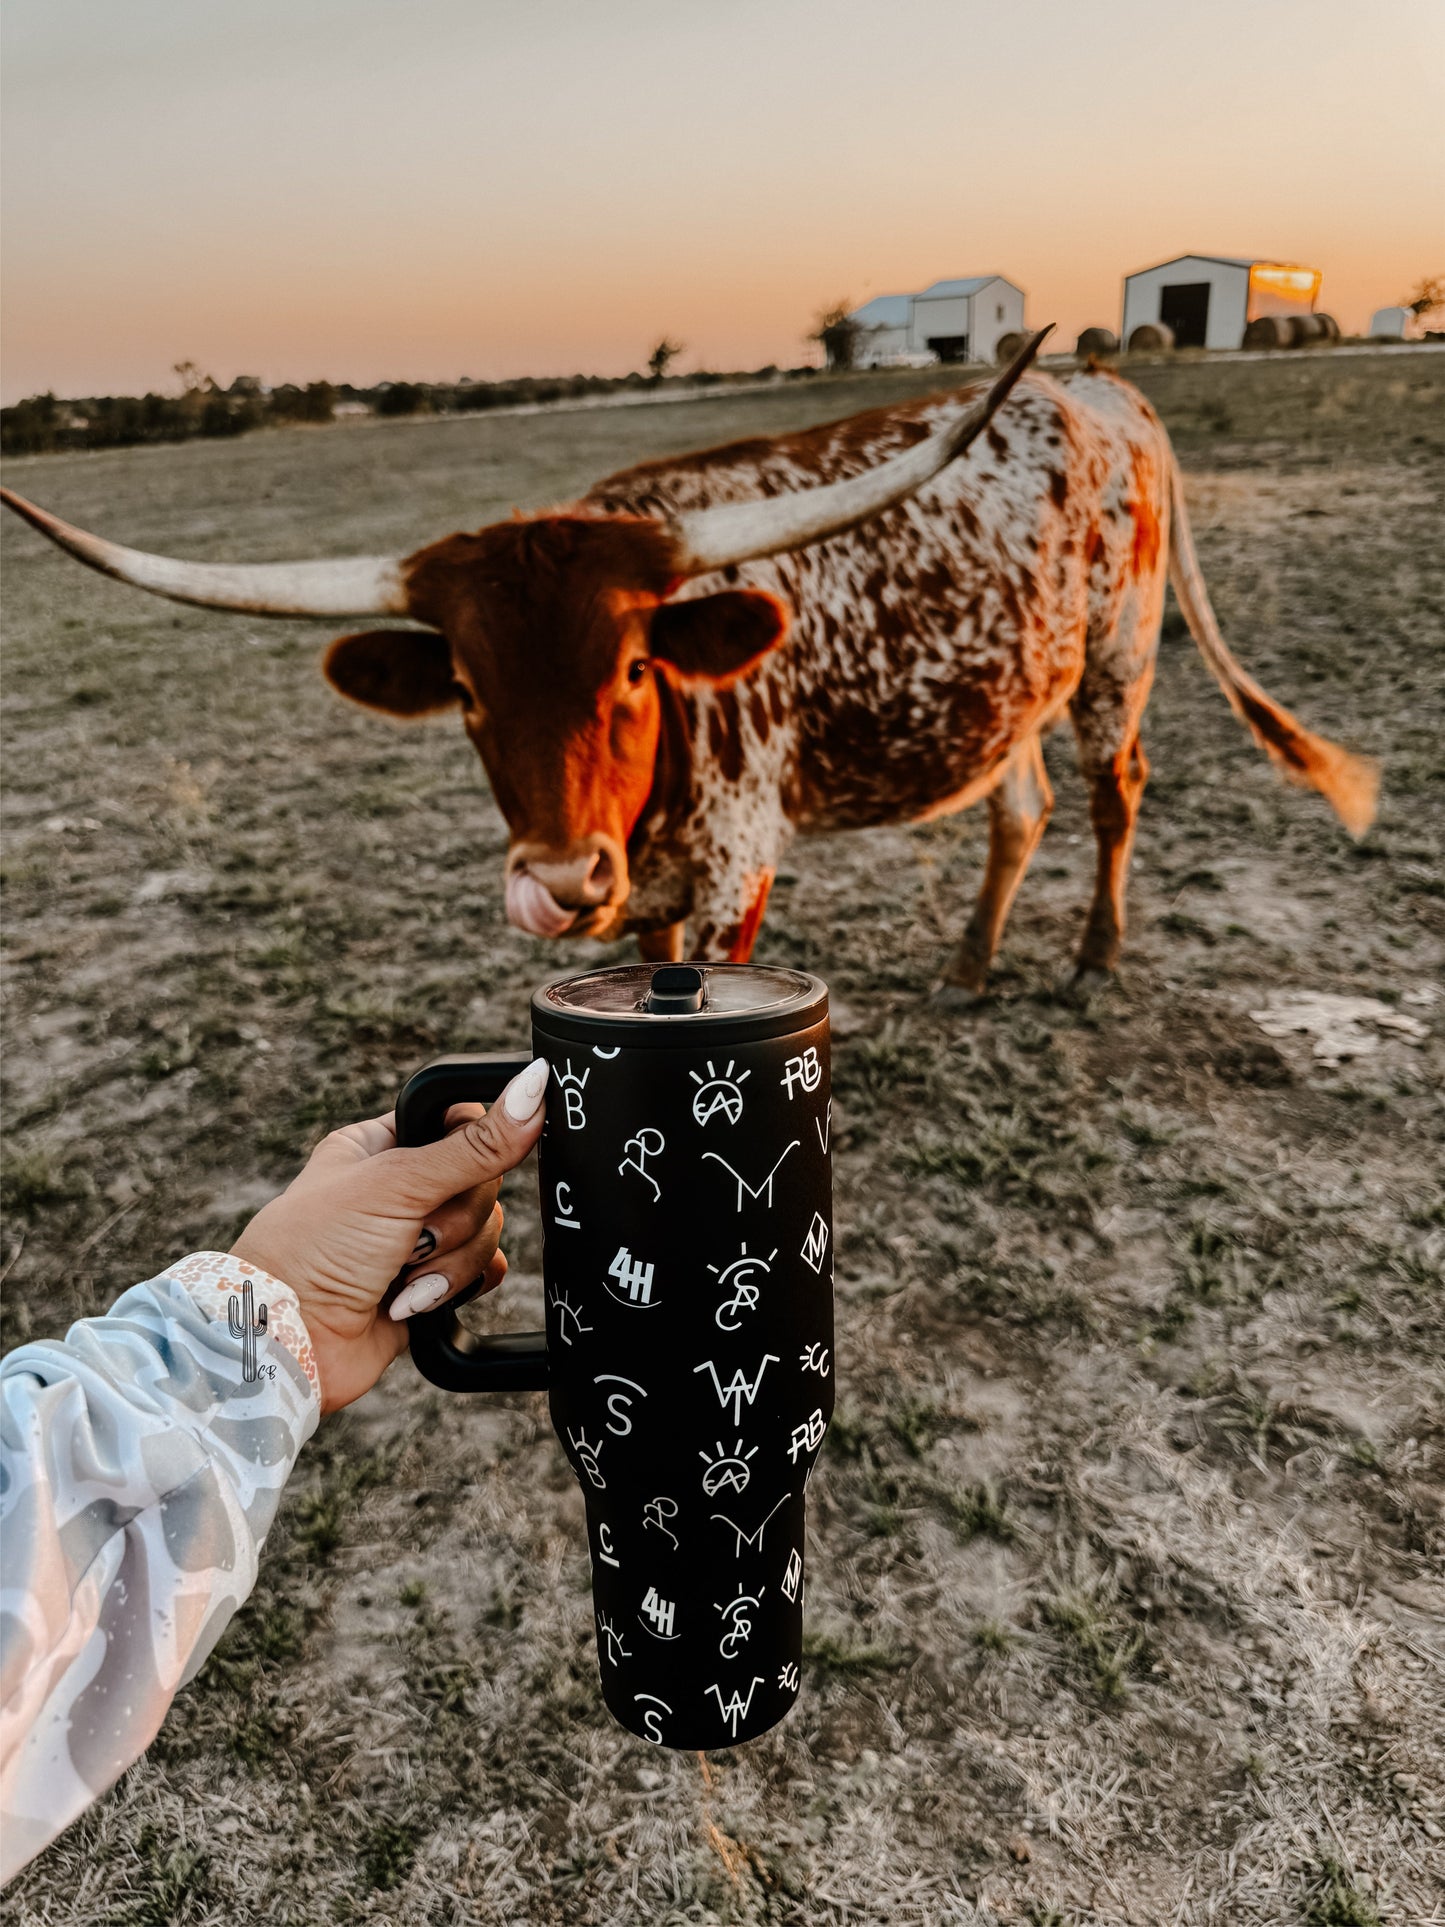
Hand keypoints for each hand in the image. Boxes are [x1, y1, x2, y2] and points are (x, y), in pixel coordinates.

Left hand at [232, 1056, 547, 1412]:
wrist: (287, 1343)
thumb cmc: (313, 1250)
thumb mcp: (397, 1181)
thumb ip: (475, 1144)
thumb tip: (535, 1086)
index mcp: (379, 1146)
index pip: (460, 1123)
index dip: (473, 1145)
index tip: (460, 1167)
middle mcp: (399, 1190)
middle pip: (481, 1184)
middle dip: (453, 1218)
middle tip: (412, 1234)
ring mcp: (414, 1240)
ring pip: (486, 1231)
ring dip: (449, 1260)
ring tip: (402, 1276)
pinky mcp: (429, 1285)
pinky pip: (483, 1273)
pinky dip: (457, 1286)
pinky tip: (417, 1298)